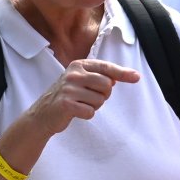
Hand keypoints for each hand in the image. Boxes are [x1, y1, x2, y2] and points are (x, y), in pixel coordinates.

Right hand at [25, 58, 140, 137]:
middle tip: (89, 97)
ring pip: (100, 100)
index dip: (122, 73)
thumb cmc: (66, 96)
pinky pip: (90, 112)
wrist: (43, 114)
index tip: (136, 77)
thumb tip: (120, 77)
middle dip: (103, 95)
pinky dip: (87, 115)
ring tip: (80, 104)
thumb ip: (99, 77)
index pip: (106, 67)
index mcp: (79, 65)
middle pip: (106, 85)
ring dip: (94, 106)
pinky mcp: (66, 104)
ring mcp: (69, 88)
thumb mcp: (80, 80)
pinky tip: (76, 112)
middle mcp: (74, 74)